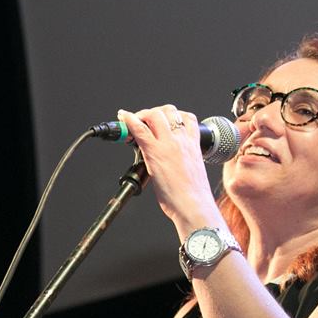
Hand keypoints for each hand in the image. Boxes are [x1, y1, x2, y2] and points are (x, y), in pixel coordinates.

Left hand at [116, 106, 218, 229]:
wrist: (195, 206)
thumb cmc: (195, 195)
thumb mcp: (193, 170)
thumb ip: (183, 160)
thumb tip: (171, 163)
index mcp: (194, 145)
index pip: (187, 118)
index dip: (172, 115)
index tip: (162, 120)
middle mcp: (182, 140)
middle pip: (168, 111)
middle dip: (155, 112)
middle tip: (144, 121)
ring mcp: (168, 144)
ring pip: (154, 114)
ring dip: (143, 114)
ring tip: (135, 122)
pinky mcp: (155, 152)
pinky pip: (139, 129)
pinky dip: (128, 120)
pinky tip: (123, 118)